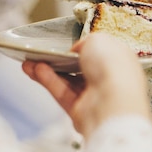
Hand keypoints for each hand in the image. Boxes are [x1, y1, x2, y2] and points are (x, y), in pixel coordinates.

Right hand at [23, 33, 151, 138]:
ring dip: (49, 70)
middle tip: (42, 52)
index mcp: (121, 62)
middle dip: (61, 60)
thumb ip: (86, 42)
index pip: (103, 53)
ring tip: (30, 60)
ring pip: (68, 81)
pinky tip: (35, 70)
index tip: (68, 43)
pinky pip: (62, 93)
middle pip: (82, 69)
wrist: (112, 104)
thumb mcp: (99, 40)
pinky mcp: (80, 112)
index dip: (86, 48)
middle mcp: (110, 80)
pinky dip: (49, 81)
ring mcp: (95, 97)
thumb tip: (76, 51)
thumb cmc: (112, 68)